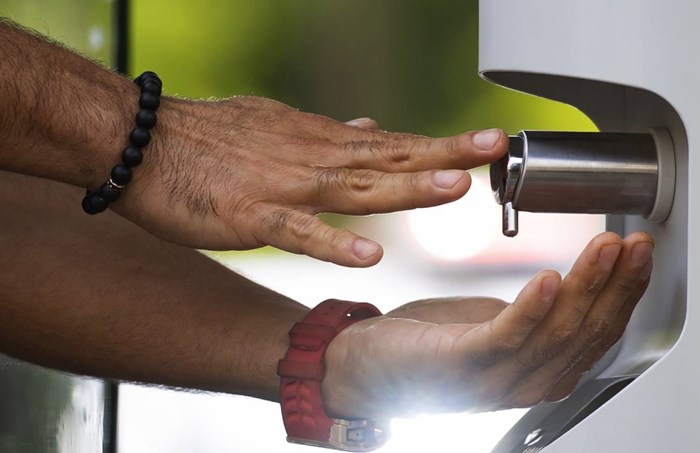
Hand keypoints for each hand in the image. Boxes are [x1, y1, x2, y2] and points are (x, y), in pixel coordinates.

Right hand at [115, 96, 507, 266]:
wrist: (141, 141)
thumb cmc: (208, 137)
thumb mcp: (277, 126)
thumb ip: (328, 133)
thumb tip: (368, 127)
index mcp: (321, 143)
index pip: (393, 144)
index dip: (441, 145)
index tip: (484, 144)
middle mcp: (314, 160)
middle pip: (391, 158)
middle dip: (446, 154)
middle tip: (496, 150)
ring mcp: (286, 188)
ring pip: (356, 188)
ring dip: (407, 188)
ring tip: (454, 189)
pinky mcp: (253, 216)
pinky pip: (300, 232)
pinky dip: (335, 242)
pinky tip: (370, 253)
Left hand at [321, 231, 653, 418]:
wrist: (365, 366)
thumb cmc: (427, 343)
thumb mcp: (491, 325)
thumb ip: (532, 317)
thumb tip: (567, 286)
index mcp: (538, 369)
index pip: (597, 332)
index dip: (624, 290)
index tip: (639, 250)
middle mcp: (525, 382)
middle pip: (585, 332)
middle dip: (617, 284)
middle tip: (636, 243)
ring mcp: (495, 379)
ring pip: (556, 333)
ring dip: (586, 286)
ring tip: (606, 248)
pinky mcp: (460, 365)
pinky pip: (505, 336)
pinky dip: (531, 308)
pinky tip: (550, 278)